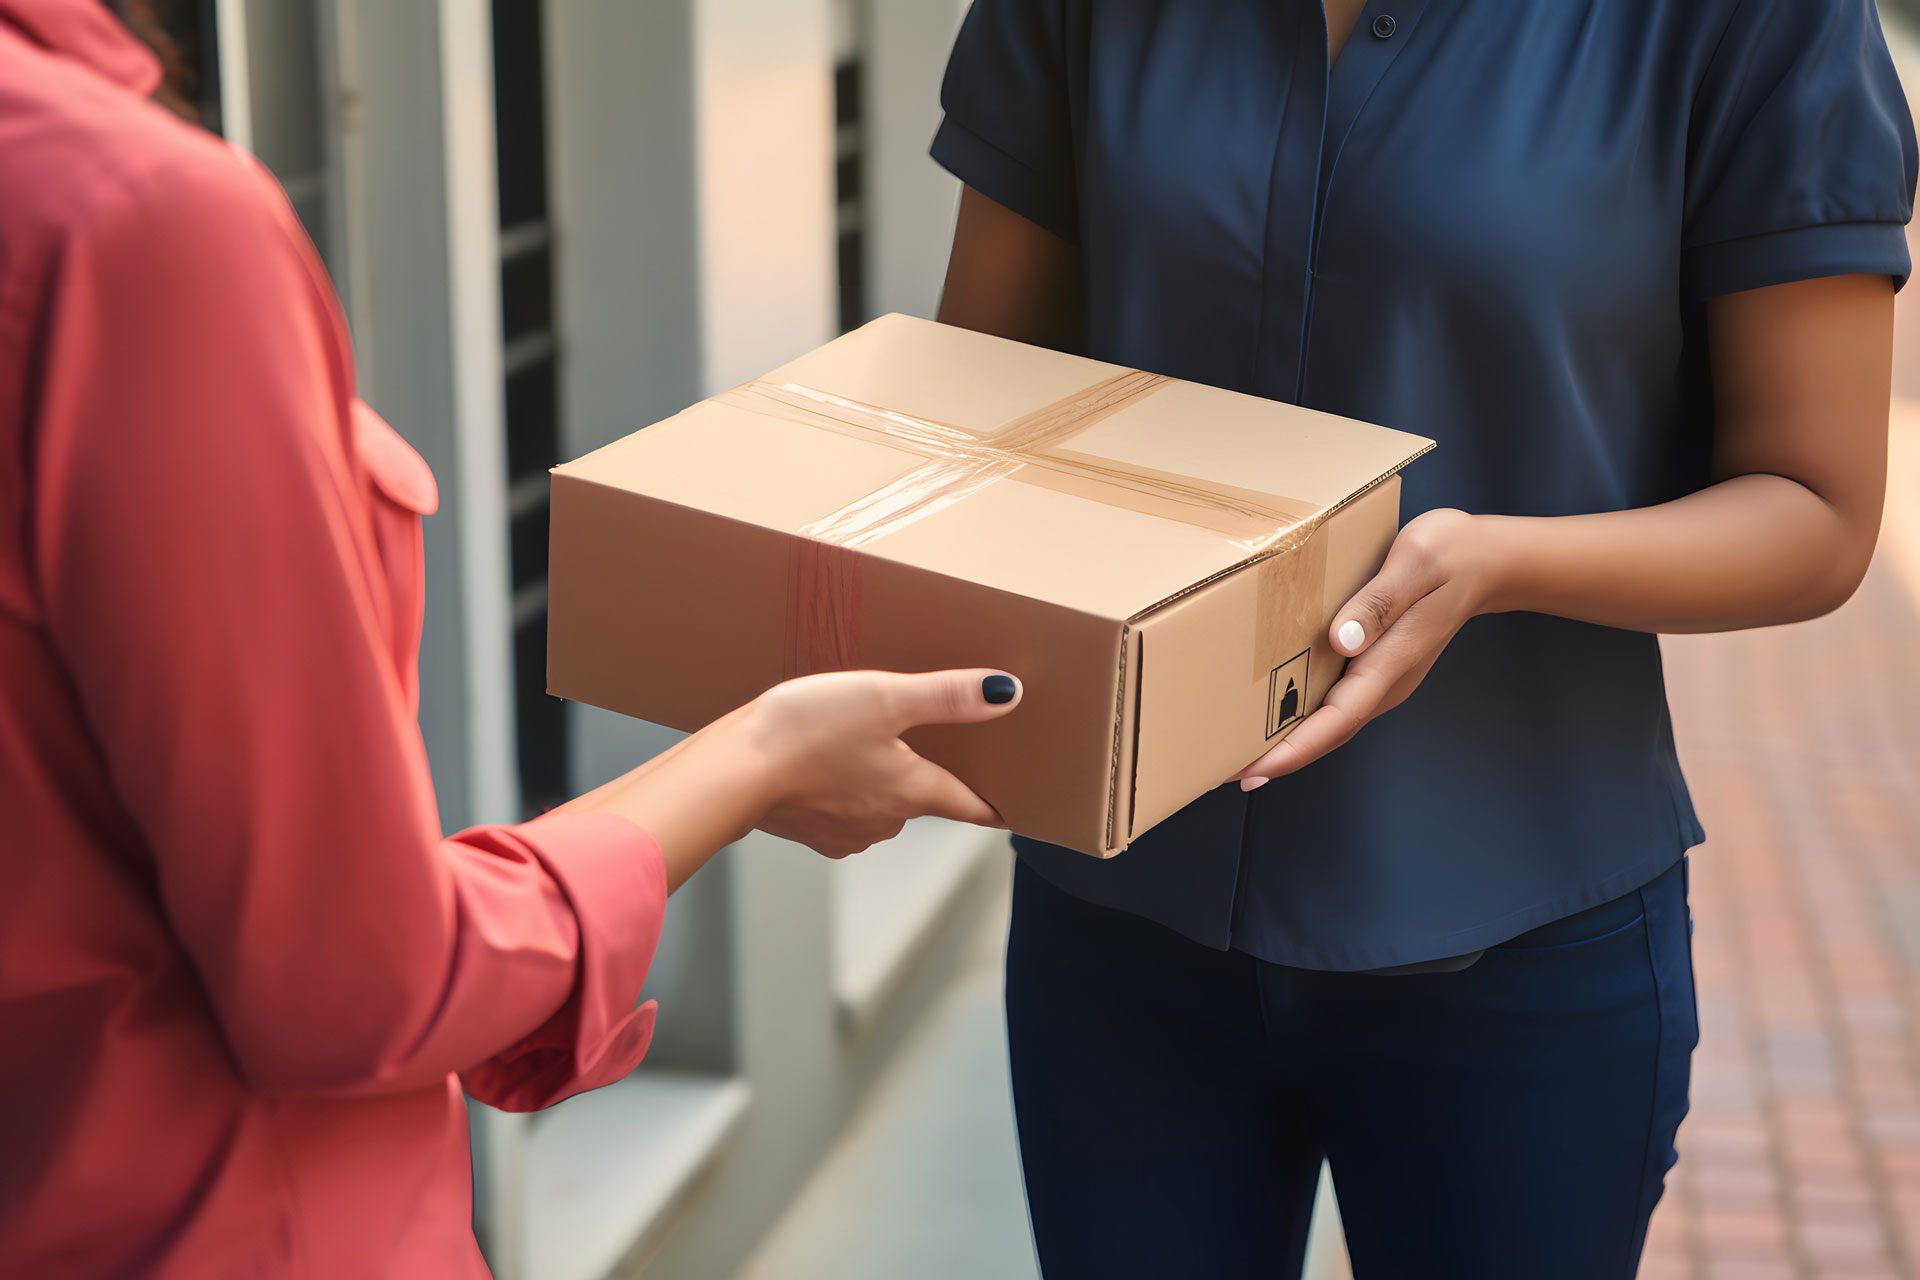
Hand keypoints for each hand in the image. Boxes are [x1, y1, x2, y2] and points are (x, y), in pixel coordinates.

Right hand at [744, 669, 1023, 856]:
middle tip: (930, 745)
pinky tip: (826, 761)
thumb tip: (1007, 693)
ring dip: (880, 780)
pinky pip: (841, 809)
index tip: (1013, 807)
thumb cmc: (806, 731)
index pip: (971, 806)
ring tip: (869, 744)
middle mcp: (885, 821)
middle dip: (928, 775)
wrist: (730, 771)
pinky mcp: (809, 830)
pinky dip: (842, 788)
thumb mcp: (886, 697)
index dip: (995, 803)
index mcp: (913, 792)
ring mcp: (845, 831)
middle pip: (924, 800)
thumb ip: (948, 695)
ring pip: (881, 804)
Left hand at [1236, 508, 1498, 787]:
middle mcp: (1386, 681)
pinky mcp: (1376, 666)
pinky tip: (1270, 715)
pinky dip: (1301, 717)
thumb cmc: (1452, 555)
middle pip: (1327, 733)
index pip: (1337, 719)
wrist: (1488, 561)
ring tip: (1235, 752)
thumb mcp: (1416, 564)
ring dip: (1286, 742)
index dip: (1293, 749)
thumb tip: (1342, 641)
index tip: (1253, 769)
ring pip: (1330, 722)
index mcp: (1391, 661)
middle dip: (1277, 757)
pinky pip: (1334, 702)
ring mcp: (1382, 677)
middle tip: (1222, 771)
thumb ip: (1379, 602)